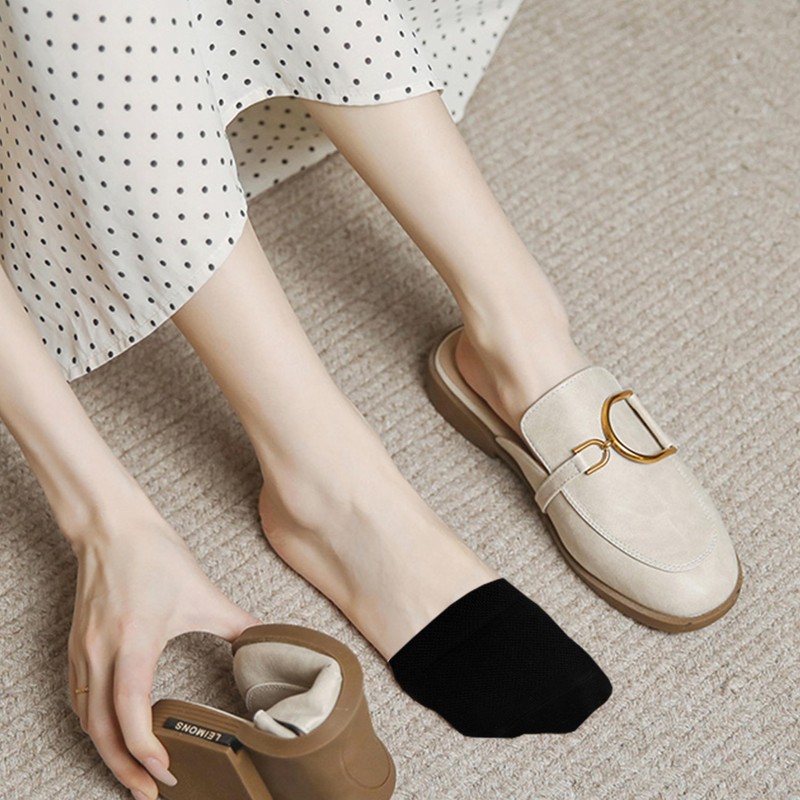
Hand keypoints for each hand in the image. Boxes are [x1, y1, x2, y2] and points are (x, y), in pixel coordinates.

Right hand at [66, 498, 260, 799]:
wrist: (112, 528)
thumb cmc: (155, 556)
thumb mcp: (203, 592)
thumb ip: (239, 622)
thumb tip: (269, 639)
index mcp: (135, 641)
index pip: (131, 712)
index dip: (146, 750)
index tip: (166, 769)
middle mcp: (102, 653)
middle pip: (102, 730)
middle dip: (124, 768)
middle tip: (148, 792)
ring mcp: (83, 651)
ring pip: (86, 720)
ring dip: (106, 752)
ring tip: (132, 771)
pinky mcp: (76, 646)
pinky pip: (77, 699)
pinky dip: (93, 725)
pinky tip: (110, 732)